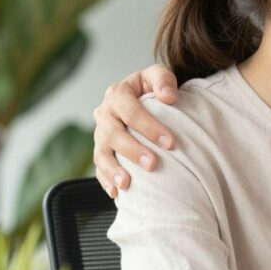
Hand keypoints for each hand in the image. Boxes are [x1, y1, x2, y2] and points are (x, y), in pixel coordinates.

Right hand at [92, 64, 179, 196]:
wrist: (143, 98)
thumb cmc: (153, 88)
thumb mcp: (158, 76)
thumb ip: (163, 80)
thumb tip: (168, 97)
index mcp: (117, 94)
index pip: (130, 111)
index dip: (149, 127)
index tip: (171, 142)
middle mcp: (104, 114)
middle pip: (113, 134)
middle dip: (133, 150)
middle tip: (153, 164)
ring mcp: (100, 135)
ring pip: (101, 154)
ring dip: (113, 170)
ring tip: (127, 184)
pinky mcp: (102, 152)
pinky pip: (99, 168)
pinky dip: (105, 181)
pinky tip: (117, 193)